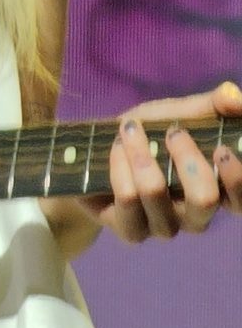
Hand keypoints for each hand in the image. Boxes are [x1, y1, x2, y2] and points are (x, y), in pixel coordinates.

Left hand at [93, 81, 241, 242]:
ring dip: (141, 153)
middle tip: (174, 132)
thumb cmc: (152, 133)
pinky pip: (127, 197)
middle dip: (187, 159)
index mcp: (218, 192)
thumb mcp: (183, 112)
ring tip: (131, 130)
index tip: (221, 148)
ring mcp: (164, 226)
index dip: (237, 179)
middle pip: (204, 201)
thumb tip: (237, 96)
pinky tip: (116, 147)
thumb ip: (215, 105)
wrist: (101, 151)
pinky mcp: (132, 231)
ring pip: (156, 192)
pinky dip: (119, 164)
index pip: (241, 201)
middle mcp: (195, 216)